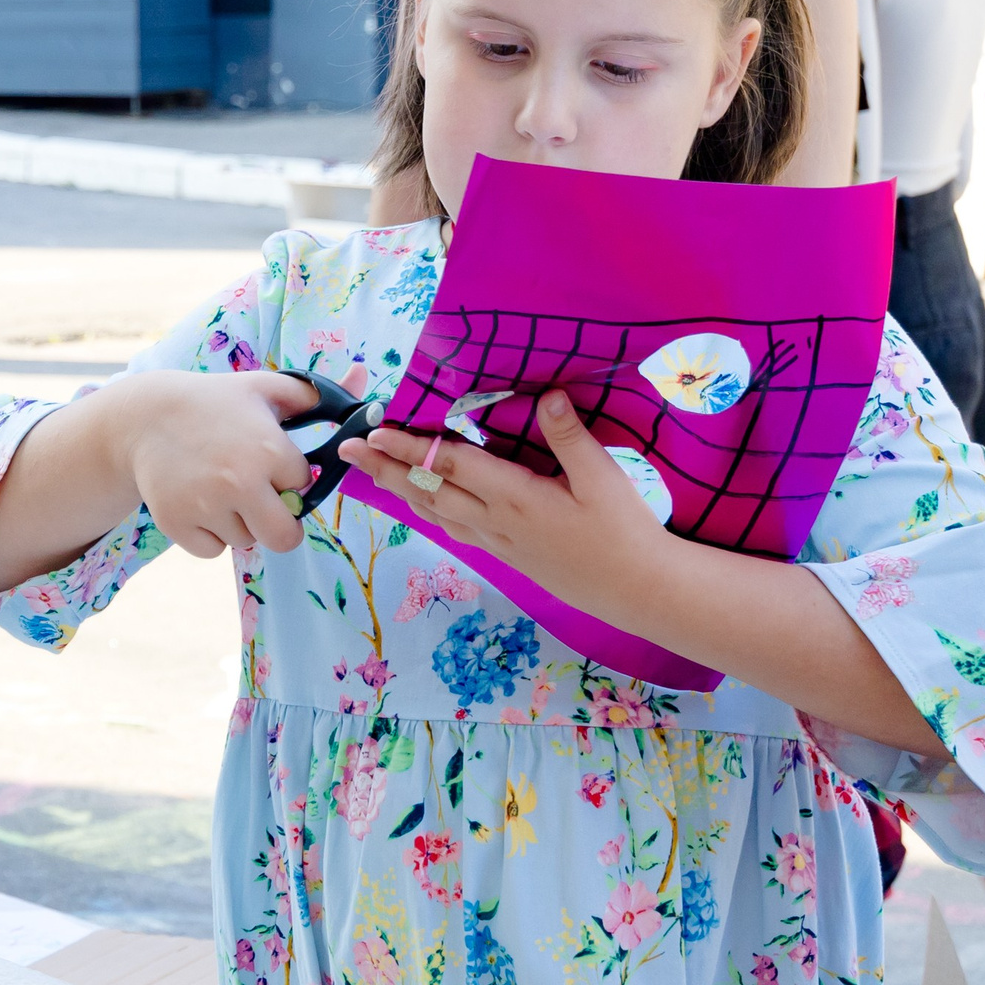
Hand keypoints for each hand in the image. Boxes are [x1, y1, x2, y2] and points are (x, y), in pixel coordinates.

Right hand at [122, 370, 318, 558]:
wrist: (144, 418)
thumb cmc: (213, 402)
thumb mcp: (264, 388)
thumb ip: (315, 393)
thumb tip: (362, 376)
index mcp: (269, 449)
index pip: (302, 487)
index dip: (288, 476)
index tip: (269, 461)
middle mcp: (240, 482)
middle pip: (285, 538)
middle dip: (281, 525)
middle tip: (264, 505)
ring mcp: (207, 506)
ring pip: (245, 540)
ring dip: (239, 522)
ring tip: (219, 488)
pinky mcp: (178, 524)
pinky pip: (213, 550)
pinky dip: (209, 533)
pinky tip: (198, 501)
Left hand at [341, 389, 670, 612]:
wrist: (637, 590)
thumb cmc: (624, 530)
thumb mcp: (603, 477)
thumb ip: (568, 435)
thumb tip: (545, 394)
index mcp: (516, 496)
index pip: (452, 465)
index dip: (410, 446)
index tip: (376, 431)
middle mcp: (496, 520)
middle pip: (428, 490)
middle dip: (385, 468)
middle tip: (346, 450)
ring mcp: (497, 541)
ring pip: (435, 512)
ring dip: (399, 489)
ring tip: (369, 472)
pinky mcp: (505, 555)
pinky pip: (454, 529)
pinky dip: (428, 511)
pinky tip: (419, 504)